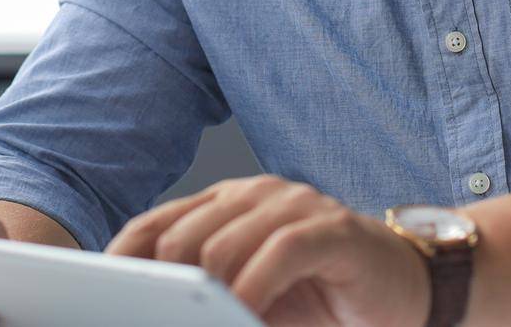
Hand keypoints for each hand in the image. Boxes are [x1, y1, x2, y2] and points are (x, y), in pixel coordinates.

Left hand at [105, 176, 428, 326]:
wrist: (409, 287)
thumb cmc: (323, 297)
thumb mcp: (251, 298)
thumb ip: (207, 297)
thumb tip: (150, 315)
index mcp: (226, 204)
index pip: (154, 226)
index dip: (122, 262)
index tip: (102, 299)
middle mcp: (255, 195)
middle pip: (181, 235)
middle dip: (161, 288)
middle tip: (155, 320)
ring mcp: (294, 206)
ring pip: (223, 241)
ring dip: (206, 295)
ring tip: (203, 323)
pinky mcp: (330, 229)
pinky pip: (279, 252)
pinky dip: (254, 289)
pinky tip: (246, 315)